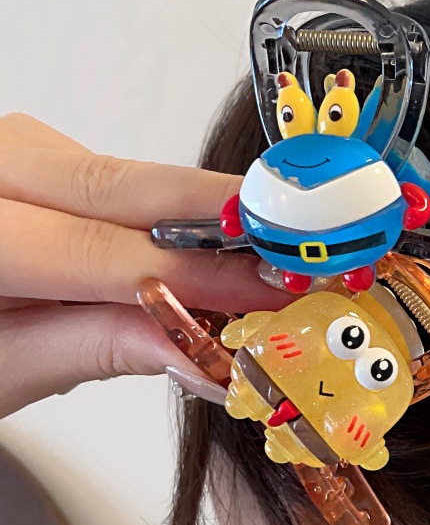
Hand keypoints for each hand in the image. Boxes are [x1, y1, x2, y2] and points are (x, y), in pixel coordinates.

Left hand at [0, 113, 286, 417]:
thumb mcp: (3, 370)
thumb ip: (99, 349)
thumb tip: (203, 354)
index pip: (99, 253)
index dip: (198, 275)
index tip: (272, 292)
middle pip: (126, 189)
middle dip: (226, 222)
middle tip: (304, 246)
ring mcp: (17, 153)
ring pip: (133, 180)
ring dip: (211, 222)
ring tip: (276, 260)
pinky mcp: (45, 158)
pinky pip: (126, 183)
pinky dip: (181, 219)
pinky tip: (227, 251)